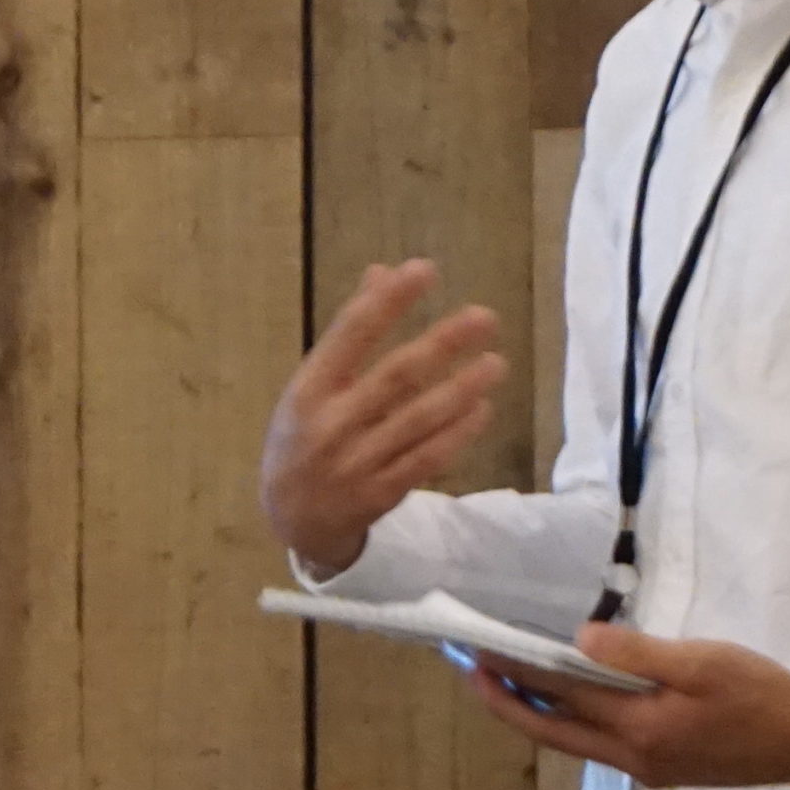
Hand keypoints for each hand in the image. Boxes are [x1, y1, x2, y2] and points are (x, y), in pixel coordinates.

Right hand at [260, 259, 505, 575]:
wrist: (292, 519)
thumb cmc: (304, 436)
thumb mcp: (311, 385)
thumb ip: (348, 333)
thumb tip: (383, 272)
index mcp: (308, 389)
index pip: (350, 335)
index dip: (388, 301)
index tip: (425, 269)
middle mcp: (331, 423)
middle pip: (395, 376)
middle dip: (442, 343)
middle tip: (484, 316)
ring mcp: (357, 462)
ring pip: (417, 420)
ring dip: (461, 389)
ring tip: (497, 363)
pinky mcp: (381, 493)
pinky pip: (426, 459)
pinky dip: (456, 434)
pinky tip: (483, 408)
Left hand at [464, 624, 789, 789]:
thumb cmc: (758, 693)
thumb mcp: (703, 661)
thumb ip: (638, 653)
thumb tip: (579, 639)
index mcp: (640, 729)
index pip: (563, 696)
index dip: (518, 671)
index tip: (480, 650)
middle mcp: (632, 756)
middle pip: (552, 732)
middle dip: (506, 702)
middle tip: (470, 669)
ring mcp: (644, 766)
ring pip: (572, 741)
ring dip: (535, 712)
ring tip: (507, 679)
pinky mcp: (660, 765)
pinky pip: (598, 743)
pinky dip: (571, 720)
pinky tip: (568, 698)